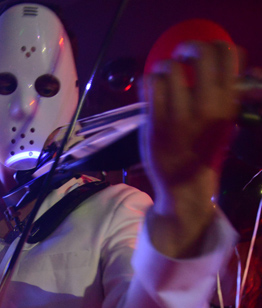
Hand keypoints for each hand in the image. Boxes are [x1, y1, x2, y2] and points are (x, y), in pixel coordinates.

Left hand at [141, 41, 237, 254]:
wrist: (185, 184)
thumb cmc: (205, 151)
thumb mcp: (226, 122)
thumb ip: (228, 94)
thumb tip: (235, 68)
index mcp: (228, 104)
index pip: (229, 54)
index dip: (215, 46)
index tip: (207, 54)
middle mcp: (206, 106)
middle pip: (200, 53)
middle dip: (189, 48)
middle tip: (183, 58)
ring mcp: (179, 115)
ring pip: (170, 67)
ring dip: (165, 66)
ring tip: (164, 75)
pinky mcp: (156, 122)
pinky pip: (150, 85)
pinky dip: (149, 81)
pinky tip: (152, 89)